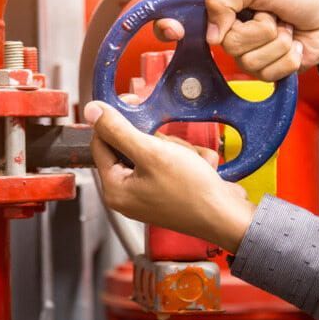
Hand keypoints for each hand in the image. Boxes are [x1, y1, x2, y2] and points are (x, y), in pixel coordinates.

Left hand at [84, 100, 254, 252]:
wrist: (226, 216)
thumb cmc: (191, 191)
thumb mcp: (151, 152)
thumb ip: (118, 130)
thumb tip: (92, 111)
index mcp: (114, 189)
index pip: (101, 143)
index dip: (116, 120)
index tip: (133, 103)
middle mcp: (127, 195)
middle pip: (128, 146)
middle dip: (155, 140)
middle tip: (171, 147)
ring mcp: (147, 194)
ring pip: (152, 151)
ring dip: (173, 149)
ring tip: (188, 160)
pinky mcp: (166, 192)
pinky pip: (168, 163)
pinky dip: (183, 159)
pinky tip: (196, 166)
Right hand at [154, 0, 318, 80]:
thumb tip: (212, 36)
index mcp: (220, 2)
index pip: (183, 16)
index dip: (170, 26)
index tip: (174, 32)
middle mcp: (227, 28)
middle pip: (224, 44)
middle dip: (258, 29)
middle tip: (272, 15)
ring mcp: (244, 51)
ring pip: (247, 62)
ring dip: (277, 44)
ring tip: (287, 29)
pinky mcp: (263, 70)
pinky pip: (266, 74)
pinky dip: (287, 59)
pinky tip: (294, 46)